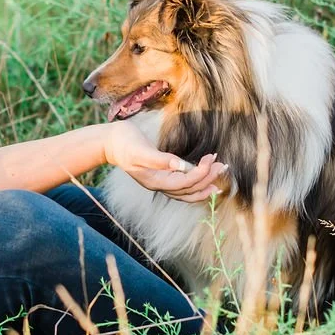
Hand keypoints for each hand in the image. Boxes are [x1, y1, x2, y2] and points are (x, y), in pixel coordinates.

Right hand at [103, 121, 227, 202]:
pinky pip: (183, 187)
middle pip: (189, 190)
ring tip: (220, 175)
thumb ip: (160, 159)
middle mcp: (159, 186)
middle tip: (222, 165)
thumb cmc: (124, 142)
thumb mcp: (140, 150)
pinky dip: (197, 185)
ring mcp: (160, 183)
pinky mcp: (162, 177)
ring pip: (187, 192)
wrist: (111, 142)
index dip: (201, 173)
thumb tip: (180, 165)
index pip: (184, 183)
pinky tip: (207, 180)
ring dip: (205, 184)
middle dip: (208, 179)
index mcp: (154, 181)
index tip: (211, 158)